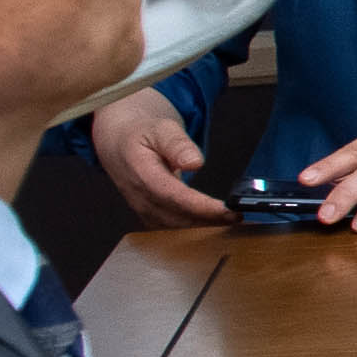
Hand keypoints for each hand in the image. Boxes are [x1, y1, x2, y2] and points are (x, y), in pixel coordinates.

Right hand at [92, 89, 228, 226]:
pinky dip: (194, 226)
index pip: (173, 197)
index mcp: (141, 173)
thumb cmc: (141, 134)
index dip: (201, 207)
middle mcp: (140, 196)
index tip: (227, 210)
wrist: (117, 143)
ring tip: (233, 220)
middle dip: (209, 220)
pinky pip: (172, 227)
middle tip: (239, 215)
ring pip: (176, 226)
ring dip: (204, 226)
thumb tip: (195, 162)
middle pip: (177, 216)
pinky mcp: (149, 214)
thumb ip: (178, 145)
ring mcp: (143, 208)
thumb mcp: (161, 128)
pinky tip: (215, 222)